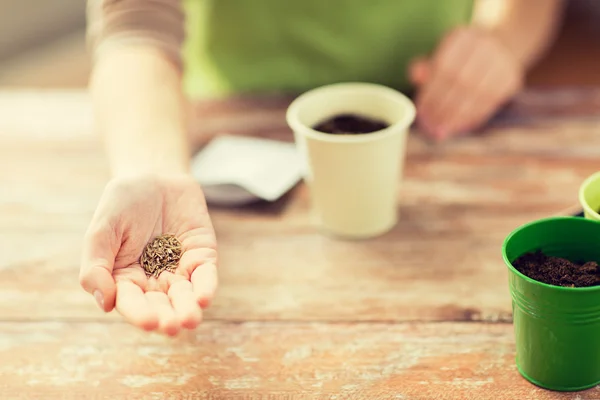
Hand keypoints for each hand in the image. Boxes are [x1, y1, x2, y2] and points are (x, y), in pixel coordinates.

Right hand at [79, 174, 217, 335]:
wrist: (154, 176)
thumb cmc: (122, 202)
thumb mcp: (102, 228)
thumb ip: (96, 264)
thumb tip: (105, 303)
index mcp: (124, 279)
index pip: (131, 303)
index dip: (139, 314)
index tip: (149, 321)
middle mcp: (152, 281)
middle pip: (160, 306)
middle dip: (167, 317)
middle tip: (172, 326)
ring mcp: (179, 271)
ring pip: (185, 296)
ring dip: (188, 309)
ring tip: (190, 318)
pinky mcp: (202, 258)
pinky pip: (205, 276)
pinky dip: (206, 287)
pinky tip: (204, 297)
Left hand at [410, 26, 523, 140]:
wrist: (502, 47)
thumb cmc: (460, 56)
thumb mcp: (441, 54)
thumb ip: (426, 65)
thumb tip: (415, 76)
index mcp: (463, 37)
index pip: (444, 67)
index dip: (431, 92)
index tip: (420, 111)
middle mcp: (485, 45)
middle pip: (460, 82)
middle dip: (442, 107)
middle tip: (428, 126)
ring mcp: (502, 62)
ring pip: (476, 95)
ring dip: (455, 117)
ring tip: (439, 131)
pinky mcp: (511, 79)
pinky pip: (488, 103)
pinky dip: (470, 118)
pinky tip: (456, 127)